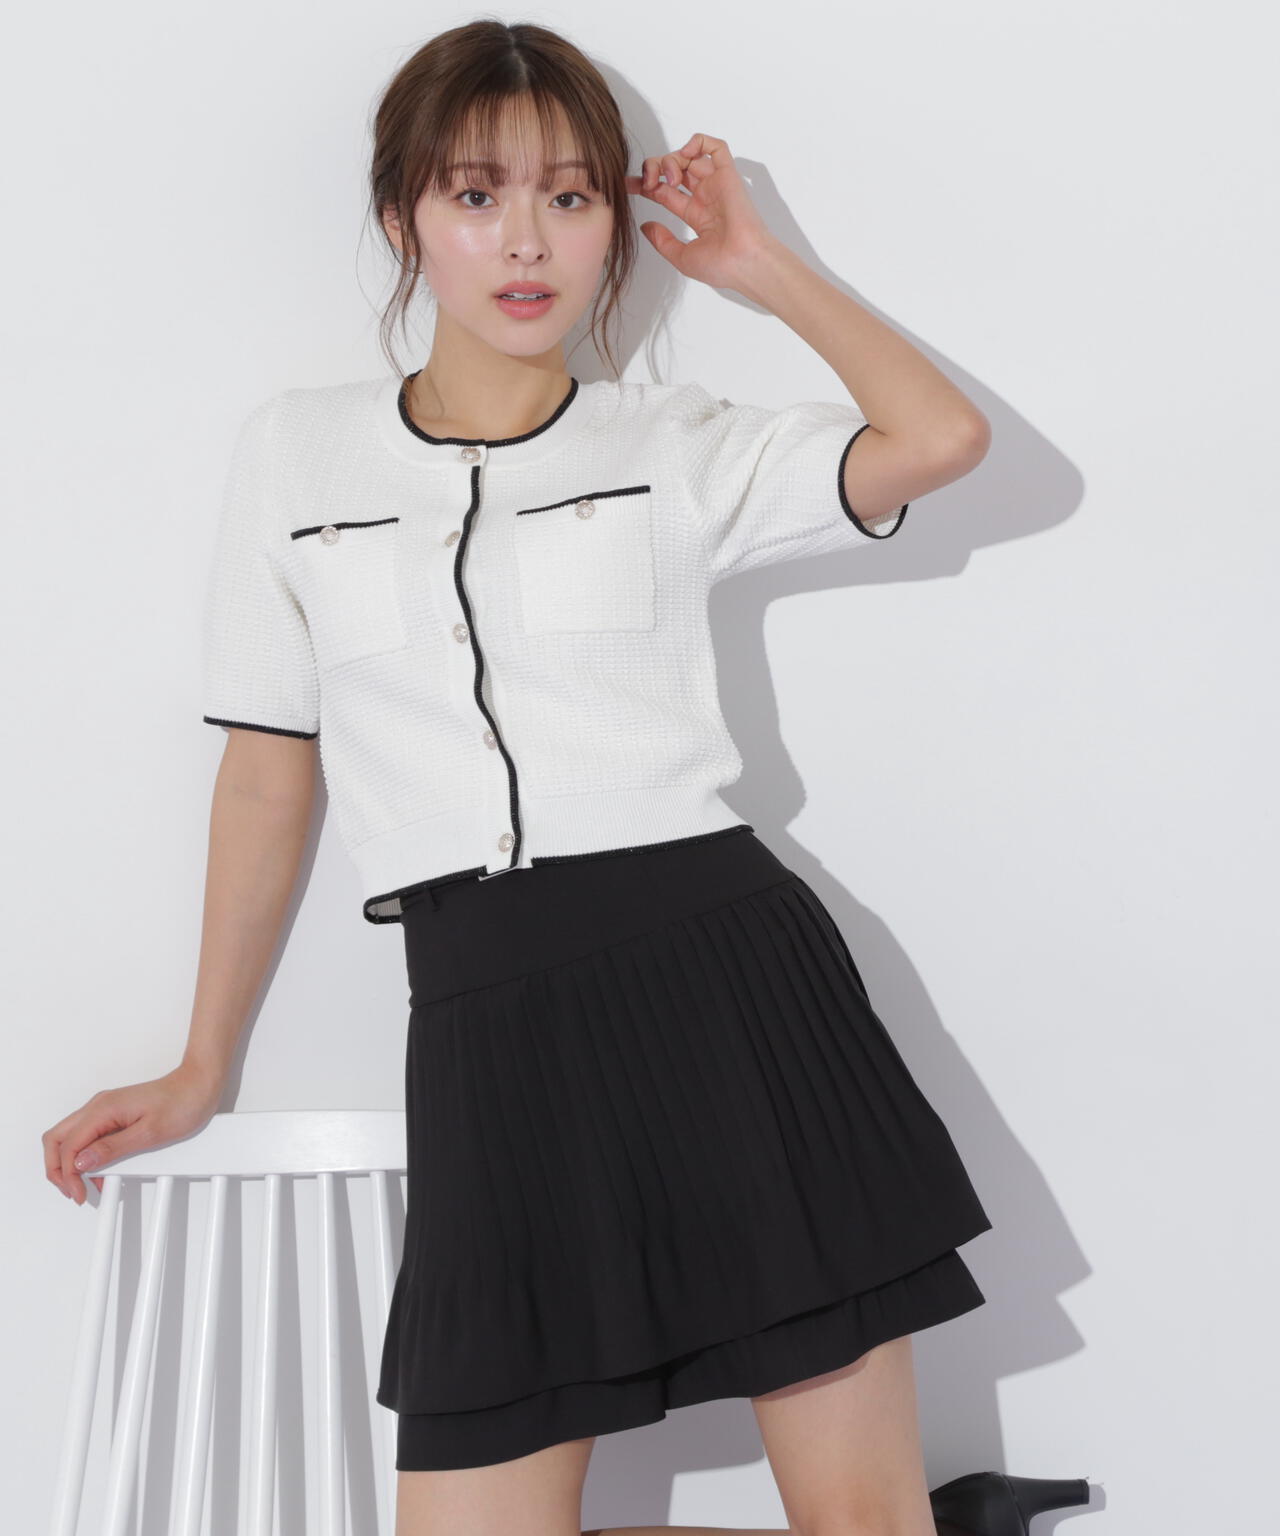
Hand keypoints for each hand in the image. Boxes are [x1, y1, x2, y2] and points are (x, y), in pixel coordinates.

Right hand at [42, 1061, 222, 1204]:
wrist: (199, 1084)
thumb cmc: (182, 1104)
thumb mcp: (149, 1134)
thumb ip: (112, 1149)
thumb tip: (81, 1163)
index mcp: (103, 1109)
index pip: (67, 1146)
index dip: (68, 1176)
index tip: (81, 1195)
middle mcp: (98, 1106)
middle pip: (57, 1139)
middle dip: (58, 1169)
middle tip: (74, 1192)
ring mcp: (104, 1108)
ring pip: (69, 1137)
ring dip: (71, 1163)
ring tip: (87, 1186)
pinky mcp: (113, 1113)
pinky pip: (87, 1135)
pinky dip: (85, 1155)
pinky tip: (100, 1171)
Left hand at [625, 132, 775, 291]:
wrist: (743, 262)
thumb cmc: (721, 266)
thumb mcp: (682, 257)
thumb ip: (662, 241)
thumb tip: (646, 226)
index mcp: (696, 215)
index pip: (665, 192)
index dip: (645, 185)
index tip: (628, 185)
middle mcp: (705, 196)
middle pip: (674, 170)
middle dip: (654, 169)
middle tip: (648, 182)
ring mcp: (716, 184)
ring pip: (689, 156)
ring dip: (672, 159)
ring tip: (671, 178)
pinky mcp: (728, 175)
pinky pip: (715, 147)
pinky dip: (698, 142)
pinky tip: (686, 154)